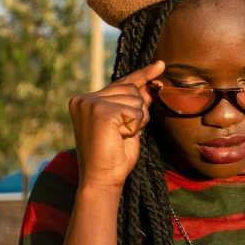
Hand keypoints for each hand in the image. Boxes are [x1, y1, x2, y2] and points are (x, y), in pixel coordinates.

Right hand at [68, 61, 164, 189]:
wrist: (102, 180)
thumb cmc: (114, 157)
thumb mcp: (129, 126)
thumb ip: (137, 105)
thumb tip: (152, 85)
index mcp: (86, 100)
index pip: (121, 83)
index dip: (143, 75)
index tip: (160, 64)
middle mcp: (84, 99)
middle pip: (132, 89)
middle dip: (138, 111)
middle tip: (122, 133)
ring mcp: (91, 104)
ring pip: (136, 99)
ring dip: (137, 121)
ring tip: (120, 136)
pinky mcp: (101, 112)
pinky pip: (135, 112)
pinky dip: (135, 127)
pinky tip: (120, 137)